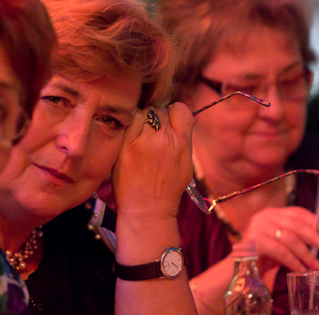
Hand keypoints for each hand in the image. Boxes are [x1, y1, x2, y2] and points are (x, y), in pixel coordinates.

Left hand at [111, 102, 193, 221]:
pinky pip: (130, 120)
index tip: (168, 123)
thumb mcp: (186, 164)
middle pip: (160, 110)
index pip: (180, 109)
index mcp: (181, 143)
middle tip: (151, 134)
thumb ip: (186, 138)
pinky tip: (130, 137)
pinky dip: (130, 124)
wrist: (147, 209)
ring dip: (142, 120)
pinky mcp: (126, 144)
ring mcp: (144, 141)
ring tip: (140, 137)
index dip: (173, 114)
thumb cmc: (167, 189)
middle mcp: (164, 139)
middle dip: (156, 118)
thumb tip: (193, 116)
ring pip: (144, 112)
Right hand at [241, 206, 318, 271]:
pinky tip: (301, 269)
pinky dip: (293, 261)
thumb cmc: (264, 254)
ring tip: (317, 265)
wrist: (240, 267)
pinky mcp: (255, 242)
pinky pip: (280, 251)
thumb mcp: (282, 241)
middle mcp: (264, 216)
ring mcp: (258, 228)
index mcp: (272, 212)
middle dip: (315, 237)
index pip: (297, 212)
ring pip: (289, 239)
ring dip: (306, 253)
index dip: (315, 221)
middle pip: (295, 225)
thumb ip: (297, 235)